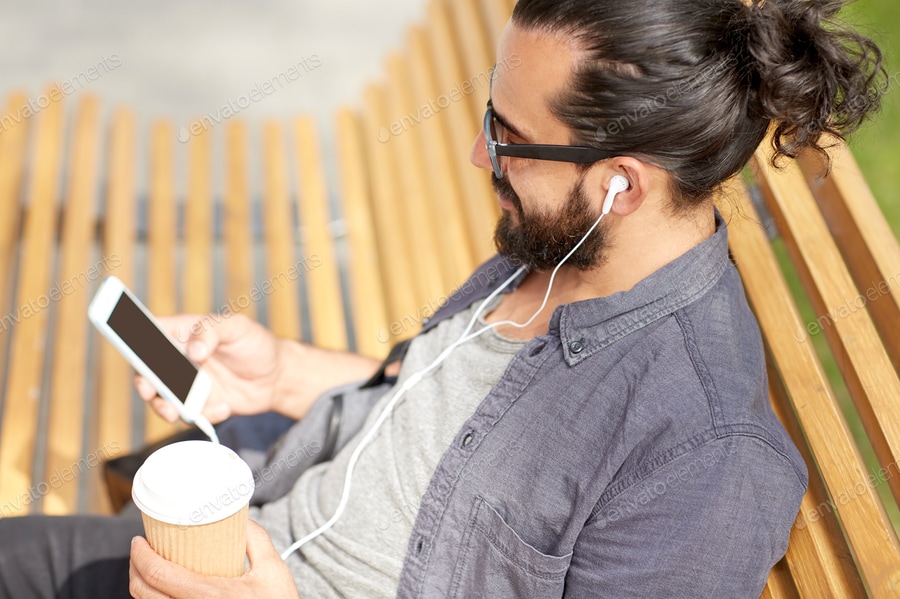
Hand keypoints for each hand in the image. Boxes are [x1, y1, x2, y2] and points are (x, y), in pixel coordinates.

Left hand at [129, 520, 300, 598]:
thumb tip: (239, 516)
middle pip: (143, 593)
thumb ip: (256, 539)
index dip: (140, 555)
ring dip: (142, 586)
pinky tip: (162, 589)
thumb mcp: (273, 569)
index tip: (139, 540)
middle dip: (134, 568)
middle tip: (141, 551)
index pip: (158, 575)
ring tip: (150, 568)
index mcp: (210, 596)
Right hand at [134, 313, 283, 423]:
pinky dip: (204, 415)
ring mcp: (187, 384)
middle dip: (144, 384)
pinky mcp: (199, 405)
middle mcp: (178, 359)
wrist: (277, 377)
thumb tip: (193, 350)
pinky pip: (189, 415)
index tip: (132, 353)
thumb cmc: (255, 344)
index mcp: (182, 333)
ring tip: (179, 413)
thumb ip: (212, 331)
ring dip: (164, 408)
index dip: (132, 341)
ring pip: (162, 399)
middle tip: (150, 392)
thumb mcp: (238, 328)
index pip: (148, 333)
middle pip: (147, 372)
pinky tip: (225, 408)